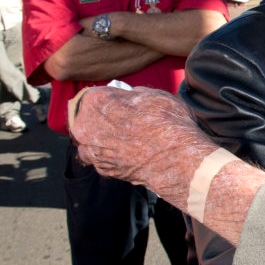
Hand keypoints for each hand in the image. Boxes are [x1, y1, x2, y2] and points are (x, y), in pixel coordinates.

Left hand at [68, 86, 217, 206]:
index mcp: (96, 101)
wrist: (179, 160)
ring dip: (104, 140)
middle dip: (102, 120)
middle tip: (125, 122)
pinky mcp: (103, 170)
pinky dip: (113, 157)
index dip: (110, 99)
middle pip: (87, 119)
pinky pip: (102, 159)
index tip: (123, 103)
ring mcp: (92, 151)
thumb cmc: (169, 123)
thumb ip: (134, 94)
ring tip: (127, 141)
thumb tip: (130, 97)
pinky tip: (130, 154)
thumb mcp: (155, 95)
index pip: (93, 95)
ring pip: (91, 141)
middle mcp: (85, 127)